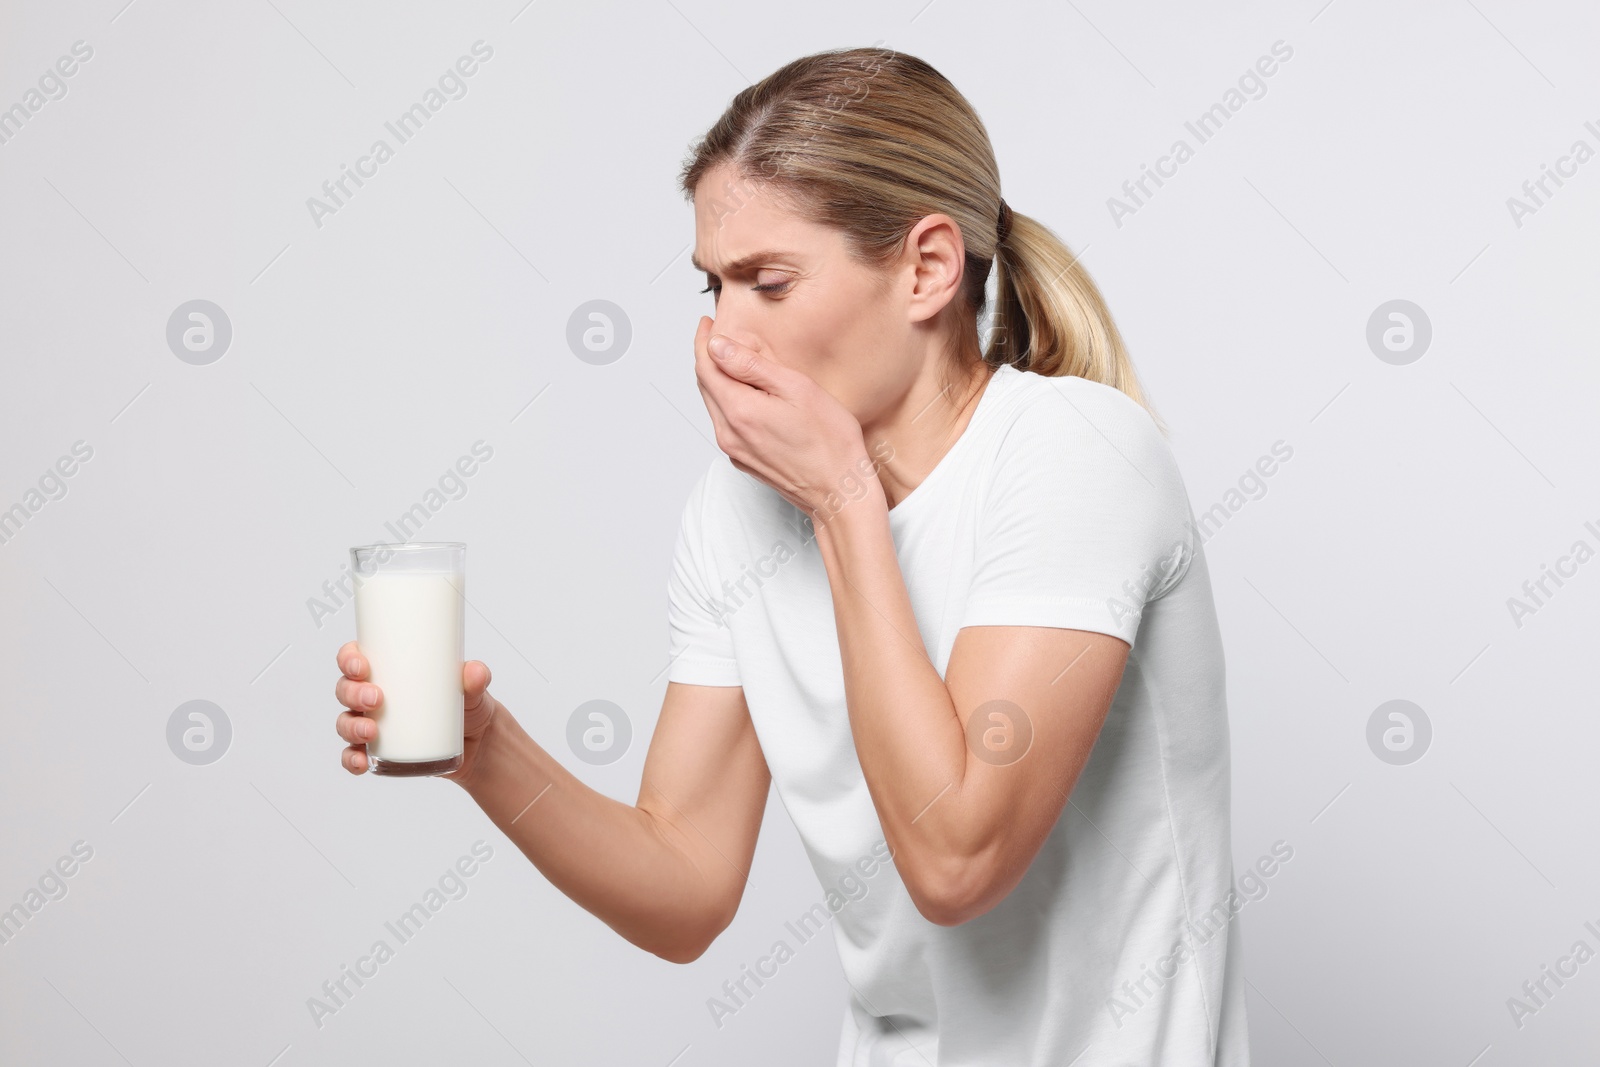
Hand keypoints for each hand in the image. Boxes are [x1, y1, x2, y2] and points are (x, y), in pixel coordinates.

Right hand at [333, 642, 499, 784]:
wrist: (479, 743)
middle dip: (353, 693)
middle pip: (346, 689)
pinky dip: (351, 759)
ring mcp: (373, 723)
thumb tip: (475, 672)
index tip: (362, 666)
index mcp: (388, 670)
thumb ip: (475, 677)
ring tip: (371, 731)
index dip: (349, 659)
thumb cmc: (468, 704)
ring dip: (351, 726)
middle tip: (376, 699)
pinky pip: (353, 755)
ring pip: (346, 722)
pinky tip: (360, 762)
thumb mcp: (473, 688)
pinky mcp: (380, 751)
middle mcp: (374, 695)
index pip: (355, 657)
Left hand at [694, 315, 873, 519]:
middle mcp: (729, 433)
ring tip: (734, 362)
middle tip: (719, 336)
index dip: (703, 342)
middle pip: (706, 387)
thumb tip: (718, 347)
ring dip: (719, 380)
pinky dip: (730, 403)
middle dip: (708, 358)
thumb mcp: (796, 389)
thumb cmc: (830, 442)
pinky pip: (727, 424)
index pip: (705, 367)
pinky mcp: (745, 461)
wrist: (840, 493)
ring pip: (715, 406)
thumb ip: (752, 366)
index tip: (707, 323)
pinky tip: (749, 395)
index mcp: (739, 411)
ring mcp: (735, 451)